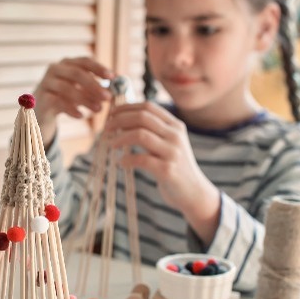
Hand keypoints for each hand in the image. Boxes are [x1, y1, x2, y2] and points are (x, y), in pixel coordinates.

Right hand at [34, 57, 113, 145]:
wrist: (41, 111)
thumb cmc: (65, 97)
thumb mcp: (81, 90)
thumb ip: (96, 86)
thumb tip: (118, 85)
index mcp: (67, 63)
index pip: (84, 61)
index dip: (99, 68)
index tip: (112, 77)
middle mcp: (55, 69)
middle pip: (77, 73)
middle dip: (94, 85)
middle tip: (107, 97)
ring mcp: (46, 82)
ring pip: (67, 88)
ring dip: (85, 99)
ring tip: (98, 110)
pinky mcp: (41, 98)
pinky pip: (57, 102)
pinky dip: (71, 109)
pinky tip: (81, 115)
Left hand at [105, 102, 220, 243]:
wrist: (193, 192)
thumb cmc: (175, 166)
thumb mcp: (169, 143)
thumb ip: (154, 130)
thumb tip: (122, 119)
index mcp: (176, 126)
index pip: (148, 107)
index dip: (126, 107)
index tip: (111, 114)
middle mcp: (176, 136)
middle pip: (142, 117)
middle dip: (119, 120)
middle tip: (106, 128)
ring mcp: (173, 152)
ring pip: (140, 135)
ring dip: (120, 138)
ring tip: (111, 144)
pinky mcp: (167, 170)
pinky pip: (141, 159)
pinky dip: (127, 159)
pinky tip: (121, 162)